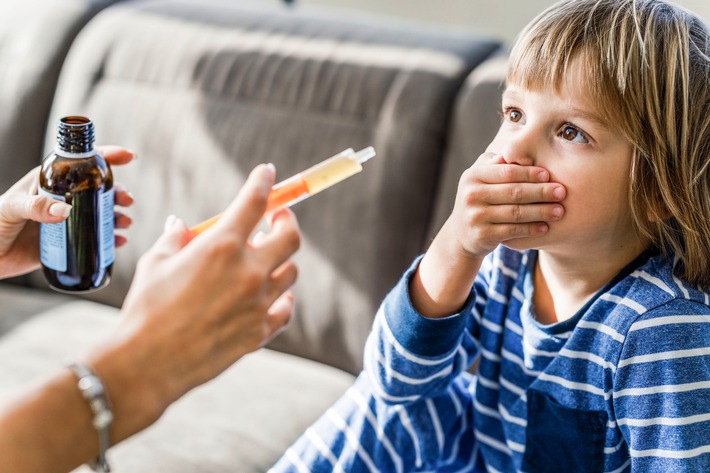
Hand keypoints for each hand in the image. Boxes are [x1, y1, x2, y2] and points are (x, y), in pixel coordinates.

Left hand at [0, 146, 135, 278]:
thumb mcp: (11, 209)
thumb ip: (36, 207)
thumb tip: (66, 211)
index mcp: (50, 182)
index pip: (81, 163)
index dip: (107, 156)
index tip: (128, 157)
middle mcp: (63, 199)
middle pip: (98, 190)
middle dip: (117, 192)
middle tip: (126, 200)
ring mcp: (67, 221)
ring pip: (100, 214)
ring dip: (117, 216)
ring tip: (124, 223)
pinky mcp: (69, 242)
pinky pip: (95, 239)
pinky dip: (111, 239)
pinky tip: (118, 241)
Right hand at [96, 163, 299, 432]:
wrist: (148, 363)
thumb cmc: (146, 309)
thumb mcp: (156, 263)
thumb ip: (175, 238)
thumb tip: (180, 225)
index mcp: (221, 246)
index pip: (255, 202)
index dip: (264, 182)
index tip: (268, 173)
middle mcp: (248, 271)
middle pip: (290, 236)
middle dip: (286, 221)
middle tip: (277, 219)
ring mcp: (258, 303)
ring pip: (290, 273)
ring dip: (280, 262)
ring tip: (265, 261)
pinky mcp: (259, 332)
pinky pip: (284, 310)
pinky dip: (282, 300)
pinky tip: (274, 297)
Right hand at [444, 152, 565, 258]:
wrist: (461, 234)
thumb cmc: (480, 199)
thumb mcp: (482, 178)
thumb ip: (498, 164)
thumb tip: (523, 147)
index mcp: (473, 176)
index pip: (507, 172)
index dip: (529, 173)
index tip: (549, 175)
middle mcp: (471, 195)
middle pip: (513, 192)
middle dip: (541, 192)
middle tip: (561, 192)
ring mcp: (475, 216)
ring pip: (515, 213)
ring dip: (541, 211)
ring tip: (559, 211)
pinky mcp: (481, 235)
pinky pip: (512, 231)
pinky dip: (531, 229)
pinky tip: (545, 227)